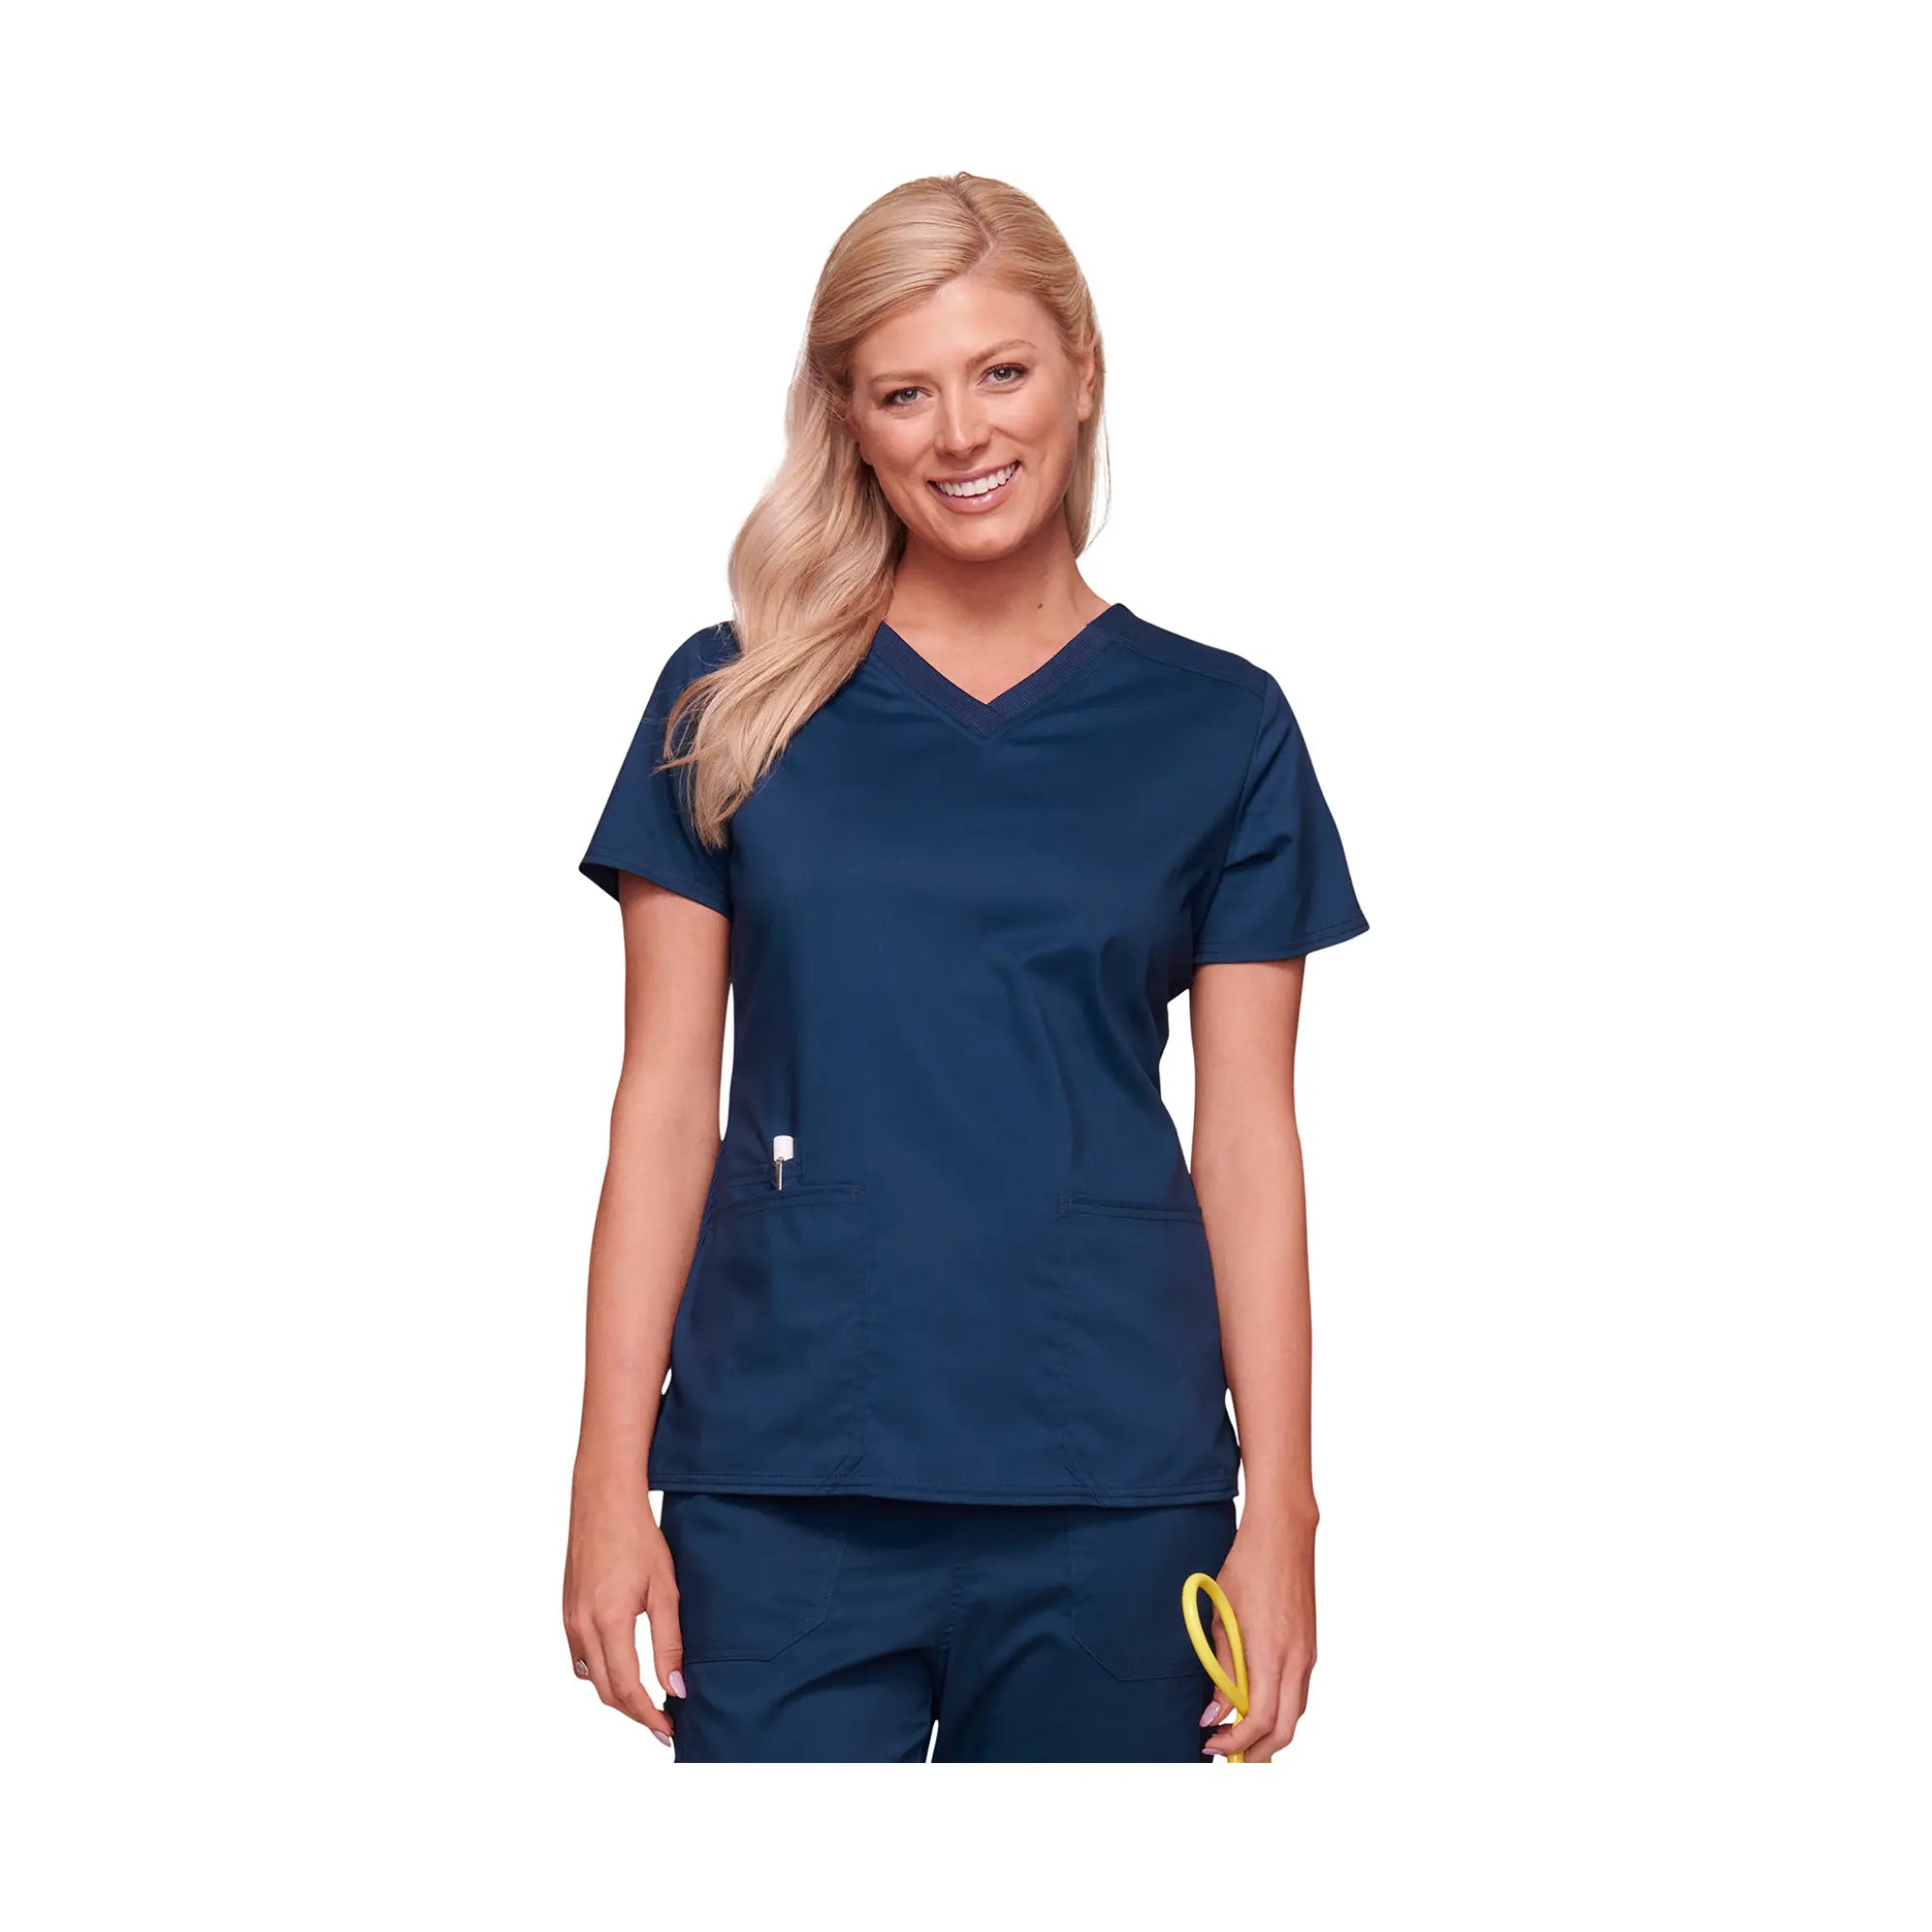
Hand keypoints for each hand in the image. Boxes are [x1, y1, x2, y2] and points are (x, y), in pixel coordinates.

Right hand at [562, 1461, 682, 1744]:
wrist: (603, 1500)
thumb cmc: (638, 1537)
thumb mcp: (665, 1590)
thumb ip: (670, 1643)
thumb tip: (676, 1688)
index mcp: (607, 1622)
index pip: (626, 1689)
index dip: (648, 1715)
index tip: (668, 1730)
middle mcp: (581, 1627)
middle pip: (605, 1691)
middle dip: (634, 1713)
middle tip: (662, 1723)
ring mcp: (569, 1620)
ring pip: (590, 1677)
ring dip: (616, 1695)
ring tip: (647, 1699)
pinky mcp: (567, 1611)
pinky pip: (581, 1657)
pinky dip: (601, 1672)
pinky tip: (623, 1667)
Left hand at [1200, 1513, 1316, 1762]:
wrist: (1283, 1535)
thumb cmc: (1247, 1569)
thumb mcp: (1222, 1618)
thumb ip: (1221, 1670)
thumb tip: (1213, 1714)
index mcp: (1270, 1655)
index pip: (1260, 1721)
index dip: (1235, 1743)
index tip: (1211, 1743)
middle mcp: (1296, 1662)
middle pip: (1285, 1731)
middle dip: (1256, 1753)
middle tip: (1226, 1756)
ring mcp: (1307, 1656)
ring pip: (1295, 1715)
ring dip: (1270, 1735)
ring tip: (1237, 1736)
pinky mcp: (1309, 1648)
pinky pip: (1298, 1693)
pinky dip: (1280, 1711)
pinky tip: (1257, 1706)